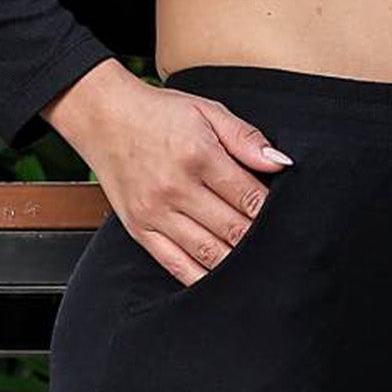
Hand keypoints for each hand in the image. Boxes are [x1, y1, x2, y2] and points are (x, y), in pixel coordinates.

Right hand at [53, 70, 292, 287]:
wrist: (104, 117)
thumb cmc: (159, 114)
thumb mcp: (207, 111)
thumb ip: (246, 138)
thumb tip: (281, 163)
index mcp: (198, 156)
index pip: (250, 198)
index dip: (273, 212)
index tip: (287, 217)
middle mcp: (176, 189)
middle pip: (234, 229)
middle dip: (261, 240)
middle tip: (280, 246)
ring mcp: (156, 213)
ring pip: (210, 253)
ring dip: (238, 263)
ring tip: (258, 264)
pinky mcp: (140, 230)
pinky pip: (176, 265)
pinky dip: (202, 278)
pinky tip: (222, 280)